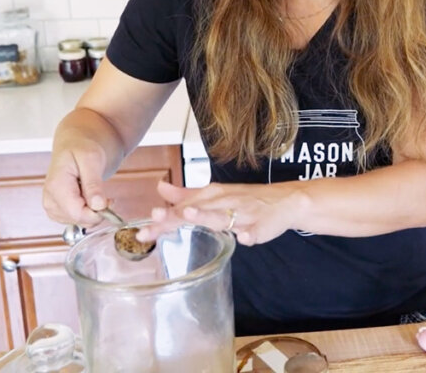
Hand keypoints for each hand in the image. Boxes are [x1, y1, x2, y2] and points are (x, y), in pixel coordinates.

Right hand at [43, 141, 109, 226]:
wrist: (74, 145)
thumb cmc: (82, 147)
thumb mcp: (92, 159)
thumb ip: (93, 184)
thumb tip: (97, 206)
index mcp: (56, 186)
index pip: (77, 213)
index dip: (97, 213)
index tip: (110, 202)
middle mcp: (50, 199)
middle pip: (78, 220)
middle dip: (97, 212)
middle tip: (106, 196)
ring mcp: (51, 206)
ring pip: (78, 222)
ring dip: (93, 212)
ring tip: (96, 193)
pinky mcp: (56, 209)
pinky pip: (76, 220)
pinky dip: (87, 213)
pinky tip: (89, 198)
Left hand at [136, 181, 301, 245]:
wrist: (285, 200)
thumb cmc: (246, 200)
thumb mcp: (215, 195)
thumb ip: (186, 195)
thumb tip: (160, 188)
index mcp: (211, 196)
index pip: (181, 208)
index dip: (161, 219)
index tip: (140, 228)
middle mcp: (224, 202)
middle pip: (195, 211)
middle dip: (175, 215)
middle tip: (154, 219)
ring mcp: (243, 213)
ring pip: (223, 215)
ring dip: (207, 214)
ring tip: (190, 214)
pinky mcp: (261, 225)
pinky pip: (255, 231)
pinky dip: (250, 234)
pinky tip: (245, 238)